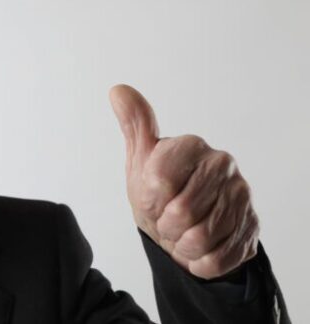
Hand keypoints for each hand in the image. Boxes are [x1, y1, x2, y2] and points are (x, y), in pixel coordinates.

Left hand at [109, 84, 258, 279]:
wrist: (186, 227)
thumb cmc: (160, 191)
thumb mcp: (141, 160)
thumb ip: (135, 126)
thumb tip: (118, 91)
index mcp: (192, 145)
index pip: (158, 180)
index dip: (148, 200)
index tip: (151, 199)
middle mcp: (222, 165)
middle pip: (181, 212)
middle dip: (165, 226)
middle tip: (166, 220)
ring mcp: (242, 196)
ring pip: (200, 238)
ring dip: (181, 245)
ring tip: (182, 233)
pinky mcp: (252, 228)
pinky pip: (217, 258)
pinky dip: (200, 261)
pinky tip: (199, 248)